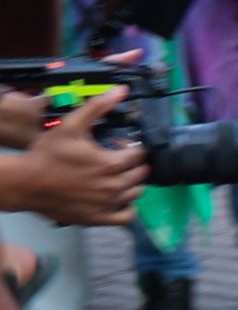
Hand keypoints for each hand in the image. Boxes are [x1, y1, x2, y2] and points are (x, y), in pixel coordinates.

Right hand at [5, 93, 148, 225]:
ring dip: (132, 183)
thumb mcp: (71, 126)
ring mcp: (106, 205)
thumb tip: (122, 90)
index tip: (119, 145)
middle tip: (119, 159)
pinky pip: (125, 217)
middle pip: (141, 174)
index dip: (132, 147)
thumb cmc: (46, 155)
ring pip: (135, 194)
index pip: (140, 155)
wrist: (24, 183)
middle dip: (135, 164)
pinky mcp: (97, 219)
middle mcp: (113, 186)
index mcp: (110, 164)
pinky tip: (117, 198)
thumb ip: (98, 108)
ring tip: (117, 175)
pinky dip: (127, 208)